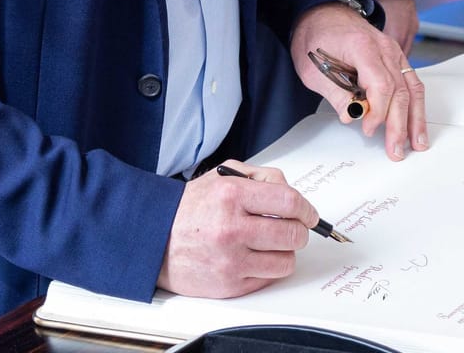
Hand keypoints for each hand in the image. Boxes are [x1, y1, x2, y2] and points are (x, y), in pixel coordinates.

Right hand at [156, 162, 317, 296]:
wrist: (154, 239)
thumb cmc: (189, 209)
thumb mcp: (222, 177)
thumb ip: (260, 177)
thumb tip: (290, 191)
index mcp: (232, 196)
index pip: (290, 202)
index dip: (307, 209)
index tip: (309, 214)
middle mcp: (232, 228)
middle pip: (292, 234)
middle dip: (299, 232)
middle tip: (293, 230)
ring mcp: (230, 260)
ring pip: (285, 261)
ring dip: (285, 253)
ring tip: (271, 245)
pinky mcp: (228, 285)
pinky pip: (267, 279)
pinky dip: (267, 269)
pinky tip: (254, 258)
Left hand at [290, 2, 428, 159]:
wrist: (323, 13)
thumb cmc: (316, 37)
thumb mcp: (313, 68)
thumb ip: (335, 93)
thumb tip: (352, 117)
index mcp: (362, 46)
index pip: (381, 85)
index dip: (378, 112)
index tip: (369, 130)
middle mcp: (384, 47)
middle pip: (399, 90)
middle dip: (400, 124)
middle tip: (396, 150)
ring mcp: (393, 51)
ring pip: (411, 88)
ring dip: (415, 118)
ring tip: (417, 143)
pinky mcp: (395, 58)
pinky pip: (410, 82)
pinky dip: (415, 104)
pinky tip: (416, 123)